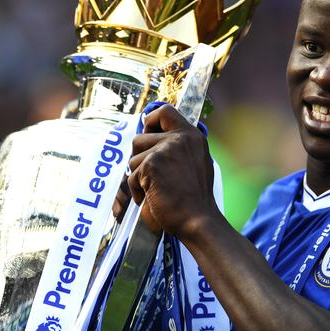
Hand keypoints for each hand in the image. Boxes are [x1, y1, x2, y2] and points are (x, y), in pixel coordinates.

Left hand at [125, 104, 218, 236]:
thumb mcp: (196, 162)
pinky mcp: (152, 164)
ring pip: (133, 158)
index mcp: (192, 135)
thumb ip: (179, 148)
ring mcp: (166, 149)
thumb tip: (153, 137)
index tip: (149, 136)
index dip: (151, 122)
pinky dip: (137, 191)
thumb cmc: (195, 198)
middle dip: (139, 157)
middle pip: (141, 137)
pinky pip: (132, 176)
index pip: (164, 111)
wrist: (197, 219)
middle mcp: (180, 138)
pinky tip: (153, 198)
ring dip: (138, 177)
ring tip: (156, 190)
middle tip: (150, 175)